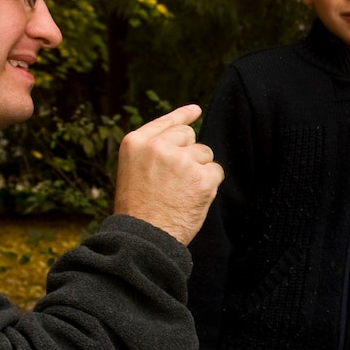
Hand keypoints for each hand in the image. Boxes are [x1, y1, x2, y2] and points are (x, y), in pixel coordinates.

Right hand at [111, 104, 221, 243]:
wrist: (144, 238)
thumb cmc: (138, 210)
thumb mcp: (132, 172)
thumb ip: (152, 153)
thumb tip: (184, 136)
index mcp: (136, 143)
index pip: (166, 123)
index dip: (183, 117)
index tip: (196, 110)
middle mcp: (158, 146)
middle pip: (189, 136)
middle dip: (189, 153)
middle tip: (177, 180)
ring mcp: (181, 160)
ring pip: (204, 154)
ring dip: (199, 171)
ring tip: (181, 192)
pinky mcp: (202, 177)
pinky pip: (216, 171)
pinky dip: (210, 185)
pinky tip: (194, 198)